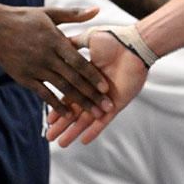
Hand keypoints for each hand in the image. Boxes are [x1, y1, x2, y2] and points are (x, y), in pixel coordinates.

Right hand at [0, 4, 110, 116]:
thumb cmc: (24, 17)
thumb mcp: (50, 12)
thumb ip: (75, 14)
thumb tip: (98, 9)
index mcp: (55, 40)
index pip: (79, 62)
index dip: (93, 76)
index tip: (106, 88)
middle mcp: (46, 56)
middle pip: (74, 78)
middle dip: (91, 94)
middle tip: (106, 106)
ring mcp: (34, 68)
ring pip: (61, 88)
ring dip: (79, 102)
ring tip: (93, 113)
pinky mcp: (23, 77)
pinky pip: (43, 94)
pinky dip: (57, 105)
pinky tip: (69, 114)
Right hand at [46, 27, 148, 145]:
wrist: (135, 45)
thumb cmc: (114, 39)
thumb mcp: (90, 39)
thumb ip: (75, 44)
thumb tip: (61, 41)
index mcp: (88, 77)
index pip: (69, 96)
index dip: (58, 107)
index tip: (47, 119)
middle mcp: (96, 90)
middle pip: (75, 111)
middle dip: (62, 124)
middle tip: (49, 137)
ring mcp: (106, 98)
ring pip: (87, 118)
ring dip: (74, 131)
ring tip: (60, 144)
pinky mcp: (117, 103)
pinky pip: (105, 120)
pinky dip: (94, 130)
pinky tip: (83, 141)